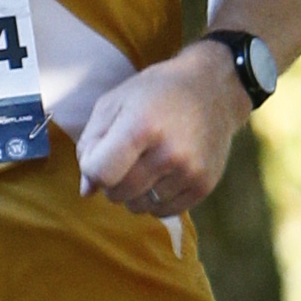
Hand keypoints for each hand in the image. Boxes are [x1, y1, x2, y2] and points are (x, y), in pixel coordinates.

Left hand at [74, 44, 245, 219]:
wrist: (213, 88)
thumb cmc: (155, 93)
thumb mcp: (114, 102)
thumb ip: (90, 145)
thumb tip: (87, 191)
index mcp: (141, 126)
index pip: (101, 173)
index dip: (92, 168)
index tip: (100, 155)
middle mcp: (169, 152)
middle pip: (118, 193)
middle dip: (112, 181)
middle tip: (125, 158)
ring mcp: (190, 171)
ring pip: (139, 206)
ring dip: (134, 192)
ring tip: (146, 163)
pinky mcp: (204, 185)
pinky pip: (164, 212)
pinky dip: (156, 199)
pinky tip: (162, 174)